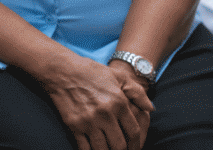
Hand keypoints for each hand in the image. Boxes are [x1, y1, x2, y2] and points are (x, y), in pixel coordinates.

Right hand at [38, 54, 153, 149]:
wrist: (62, 70)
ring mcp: (88, 121)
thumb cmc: (91, 72)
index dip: (136, 144)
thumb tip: (151, 108)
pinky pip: (85, 149)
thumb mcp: (118, 76)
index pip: (133, 132)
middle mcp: (105, 114)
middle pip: (119, 145)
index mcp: (118, 102)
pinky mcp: (74, 126)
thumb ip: (137, 92)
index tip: (135, 148)